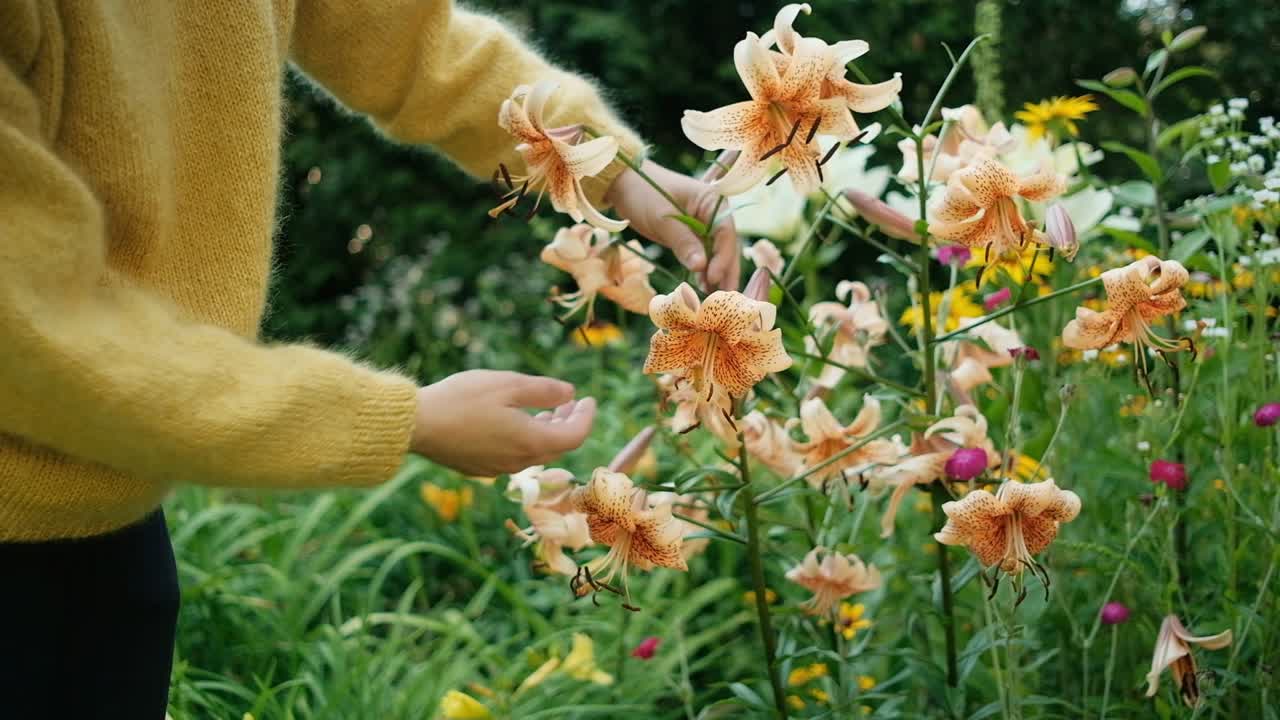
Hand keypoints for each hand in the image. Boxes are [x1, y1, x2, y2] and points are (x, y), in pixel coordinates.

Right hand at [410, 370, 595, 475]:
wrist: (416, 425)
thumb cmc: (462, 399)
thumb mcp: (508, 384)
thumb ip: (544, 391)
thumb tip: (570, 393)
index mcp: (531, 442)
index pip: (575, 436)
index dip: (587, 417)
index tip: (588, 399)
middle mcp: (518, 462)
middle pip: (557, 447)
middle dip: (569, 424)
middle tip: (572, 402)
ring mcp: (498, 468)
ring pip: (535, 452)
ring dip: (547, 431)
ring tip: (547, 410)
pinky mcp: (480, 468)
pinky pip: (513, 456)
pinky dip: (525, 439)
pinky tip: (515, 421)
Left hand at [606, 160, 740, 290]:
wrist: (625, 185)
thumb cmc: (644, 193)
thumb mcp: (663, 219)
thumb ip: (683, 242)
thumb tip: (701, 267)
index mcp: (713, 201)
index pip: (726, 232)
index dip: (723, 257)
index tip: (713, 277)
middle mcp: (714, 213)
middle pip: (726, 246)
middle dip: (725, 271)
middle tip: (724, 298)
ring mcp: (704, 226)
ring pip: (716, 254)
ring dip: (715, 275)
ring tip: (713, 298)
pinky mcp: (693, 236)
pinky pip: (703, 255)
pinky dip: (703, 271)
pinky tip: (702, 287)